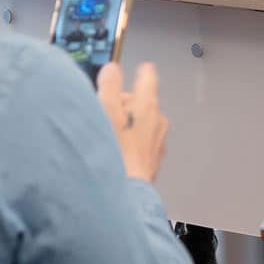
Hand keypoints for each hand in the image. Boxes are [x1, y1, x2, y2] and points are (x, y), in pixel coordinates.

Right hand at [96, 62, 168, 182]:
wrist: (125, 194)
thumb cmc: (117, 155)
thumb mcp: (106, 110)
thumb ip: (110, 84)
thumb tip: (112, 69)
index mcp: (147, 104)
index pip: (148, 76)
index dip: (140, 70)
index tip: (137, 68)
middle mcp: (157, 121)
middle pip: (142, 101)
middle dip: (125, 103)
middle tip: (106, 111)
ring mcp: (157, 142)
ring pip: (141, 123)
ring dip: (127, 125)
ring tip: (108, 136)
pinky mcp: (152, 161)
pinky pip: (141, 143)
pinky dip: (130, 143)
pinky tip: (114, 152)